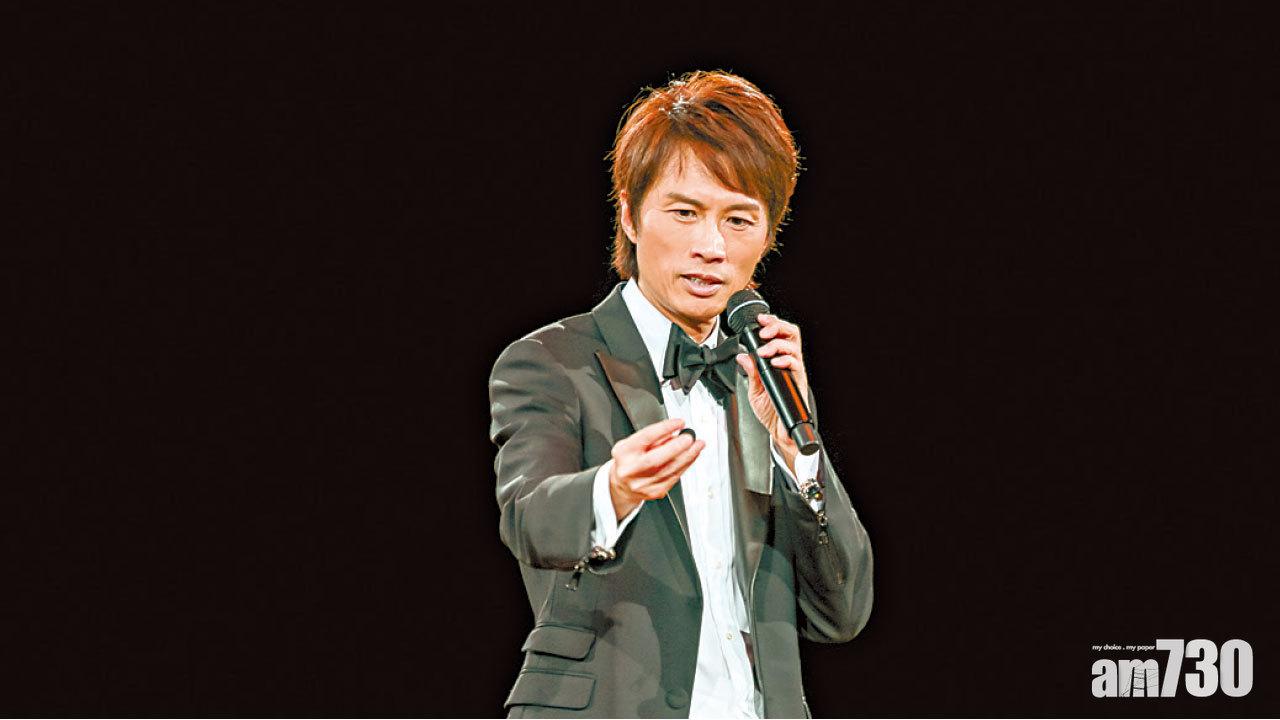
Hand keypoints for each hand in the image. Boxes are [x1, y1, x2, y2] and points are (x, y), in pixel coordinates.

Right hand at [608, 418, 703, 520]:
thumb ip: (654, 437)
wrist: (623, 485)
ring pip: (669, 470)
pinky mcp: (655, 492)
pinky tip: (691, 456)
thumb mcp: (634, 443)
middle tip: (690, 438)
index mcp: (624, 453)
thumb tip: (674, 432)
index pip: (645, 438)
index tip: (679, 423)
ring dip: (687, 456)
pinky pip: (674, 477)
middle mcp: (631, 470)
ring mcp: (643, 484)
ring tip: (697, 445)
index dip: (664, 428)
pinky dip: (685, 465)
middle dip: (676, 447)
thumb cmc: (630, 460)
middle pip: (655, 459)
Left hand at [734, 313, 809, 472]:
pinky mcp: (798, 382)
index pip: (779, 335)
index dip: (771, 323)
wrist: (779, 432)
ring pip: (794, 346)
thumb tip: (742, 356)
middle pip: (791, 334)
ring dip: (776, 344)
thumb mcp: (754, 390)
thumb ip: (750, 372)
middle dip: (777, 326)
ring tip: (764, 351)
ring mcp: (795, 372)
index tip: (759, 320)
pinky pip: (796, 365)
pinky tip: (774, 363)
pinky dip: (785, 360)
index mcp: (779, 362)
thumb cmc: (770, 412)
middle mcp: (789, 364)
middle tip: (764, 330)